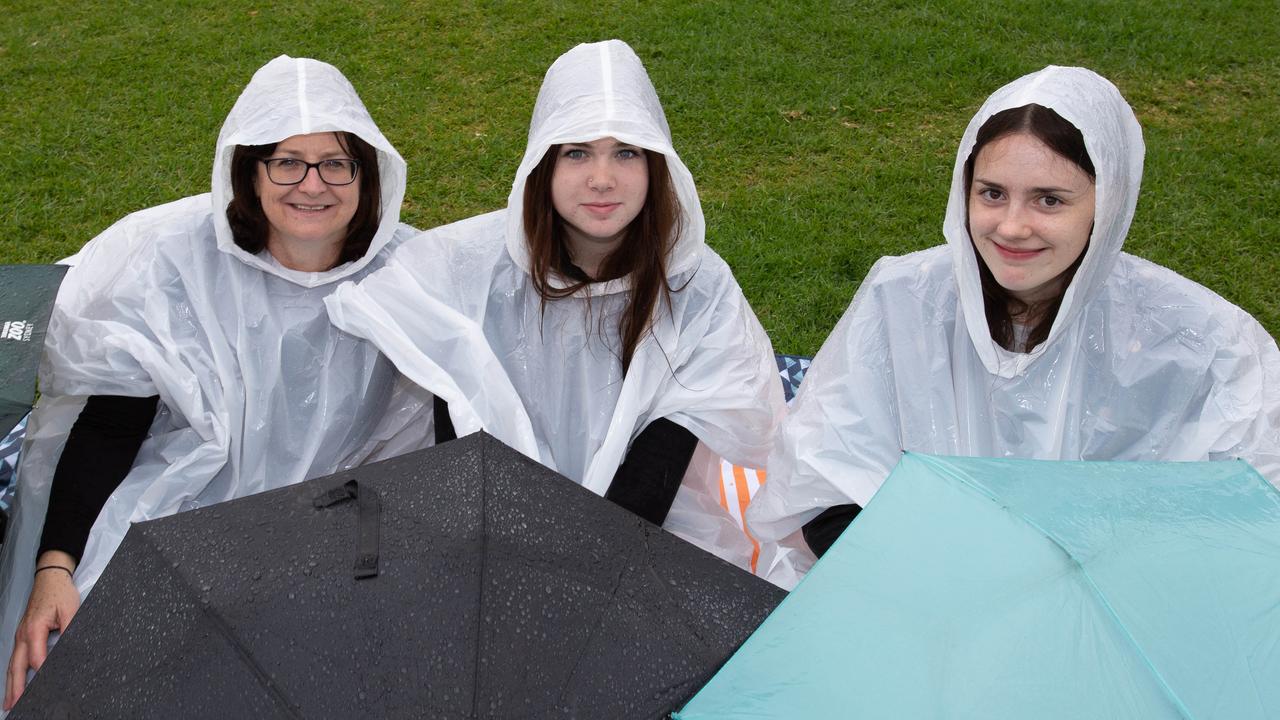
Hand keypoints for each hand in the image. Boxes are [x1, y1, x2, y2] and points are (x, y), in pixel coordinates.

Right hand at [4, 551, 79, 710]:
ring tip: (8, 702)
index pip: (37, 659)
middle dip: (15, 688)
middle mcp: (23, 635)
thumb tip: (71, 650)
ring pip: (12, 664)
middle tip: (13, 705)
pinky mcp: (22, 635)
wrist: (50, 577)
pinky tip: (13, 681)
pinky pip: (15, 657)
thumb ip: (70, 631)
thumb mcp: (71, 610)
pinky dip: (12, 672)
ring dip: (10, 684)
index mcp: (35, 630)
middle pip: (17, 667)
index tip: (46, 690)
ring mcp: (20, 635)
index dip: (43, 675)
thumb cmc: (60, 592)